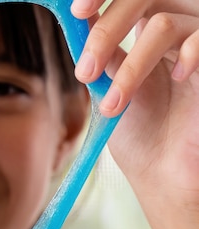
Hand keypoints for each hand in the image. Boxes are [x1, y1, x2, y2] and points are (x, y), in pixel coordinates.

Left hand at [71, 0, 198, 228]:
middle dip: (107, 30)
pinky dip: (188, 54)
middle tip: (85, 71)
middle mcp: (177, 33)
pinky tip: (175, 79)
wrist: (166, 177)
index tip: (77, 11)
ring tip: (113, 106)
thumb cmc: (140, 138)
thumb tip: (82, 22)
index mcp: (148, 35)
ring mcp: (198, 47)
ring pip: (164, 24)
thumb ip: (103, 56)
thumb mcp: (112, 90)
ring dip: (130, 68)